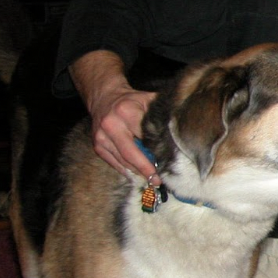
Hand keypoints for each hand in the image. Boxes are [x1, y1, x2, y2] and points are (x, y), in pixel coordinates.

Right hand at [71, 51, 158, 182]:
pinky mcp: (97, 146)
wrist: (104, 97)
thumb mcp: (148, 100)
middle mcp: (111, 125)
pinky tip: (137, 175)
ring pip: (122, 161)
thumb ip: (161, 114)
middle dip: (145, 168)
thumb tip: (180, 130)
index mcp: (126, 112)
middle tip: (158, 180)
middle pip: (131, 153)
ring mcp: (102, 137)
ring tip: (151, 180)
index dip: (156, 151)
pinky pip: (114, 163)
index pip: (144, 137)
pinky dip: (126, 170)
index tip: (167, 163)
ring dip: (137, 172)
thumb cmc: (132, 100)